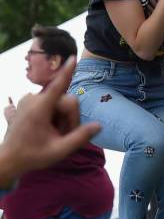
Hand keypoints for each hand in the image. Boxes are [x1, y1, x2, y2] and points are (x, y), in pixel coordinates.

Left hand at [0, 58, 100, 186]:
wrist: (8, 161)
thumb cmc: (33, 156)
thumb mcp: (60, 151)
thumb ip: (80, 137)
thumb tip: (99, 125)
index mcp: (40, 108)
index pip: (59, 85)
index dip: (67, 71)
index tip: (72, 57)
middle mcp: (32, 100)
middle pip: (63, 101)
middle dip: (68, 118)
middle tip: (63, 136)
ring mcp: (25, 102)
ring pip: (54, 102)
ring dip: (58, 117)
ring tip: (51, 134)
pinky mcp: (21, 106)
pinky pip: (42, 103)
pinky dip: (47, 114)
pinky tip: (38, 126)